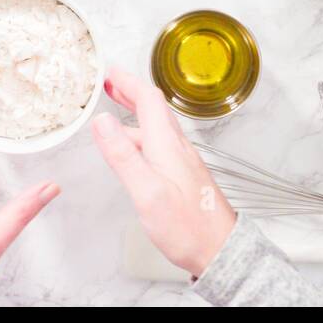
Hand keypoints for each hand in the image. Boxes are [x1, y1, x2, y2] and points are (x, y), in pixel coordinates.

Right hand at [90, 67, 235, 276]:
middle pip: (153, 110)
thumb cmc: (188, 227)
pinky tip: (133, 150)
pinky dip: (141, 137)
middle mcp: (177, 148)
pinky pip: (159, 145)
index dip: (127, 82)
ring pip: (156, 128)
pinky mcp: (182, 176)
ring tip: (112, 115)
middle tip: (110, 83)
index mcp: (167, 145)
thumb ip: (123, 155)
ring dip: (134, 116)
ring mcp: (181, 162)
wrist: (220, 250)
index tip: (109, 72)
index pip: (148, 100)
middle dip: (130, 92)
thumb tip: (102, 121)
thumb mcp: (147, 191)